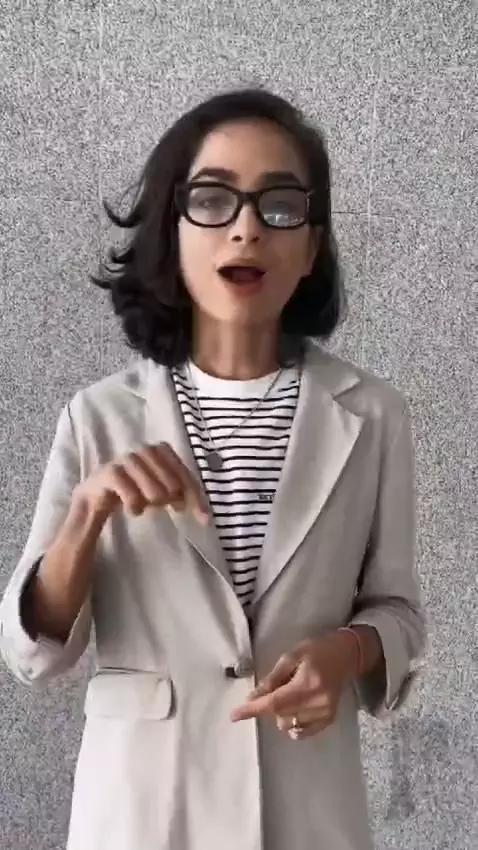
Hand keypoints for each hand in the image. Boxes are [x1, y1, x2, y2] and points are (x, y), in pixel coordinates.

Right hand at [74, 443, 208, 523]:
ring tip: (147, 506)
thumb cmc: (135, 490)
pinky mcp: (107, 473)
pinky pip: (128, 491)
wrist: (98, 496)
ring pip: (150, 484)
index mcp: (160, 451)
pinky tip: (133, 510)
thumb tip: (205, 515)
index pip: (183, 471)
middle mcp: (143, 451)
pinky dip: (134, 504)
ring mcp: (124, 460)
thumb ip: (182, 495)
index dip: (193, 494)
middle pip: (169, 479)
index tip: (203, 518)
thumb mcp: (162, 491)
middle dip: (169, 495)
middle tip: (163, 505)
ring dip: (152, 498)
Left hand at [231, 631, 359, 738]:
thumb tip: (254, 697)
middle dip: (267, 705)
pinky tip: (294, 708)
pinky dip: (292, 722)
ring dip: (280, 713)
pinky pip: (302, 731)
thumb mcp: (292, 656)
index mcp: (307, 685)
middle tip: (272, 687)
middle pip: (280, 715)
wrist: (346, 655)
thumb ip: (273, 678)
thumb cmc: (317, 649)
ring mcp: (324, 715)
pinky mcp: (328, 720)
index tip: (234, 715)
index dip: (254, 709)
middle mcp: (317, 704)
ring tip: (289, 693)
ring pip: (288, 724)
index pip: (275, 703)